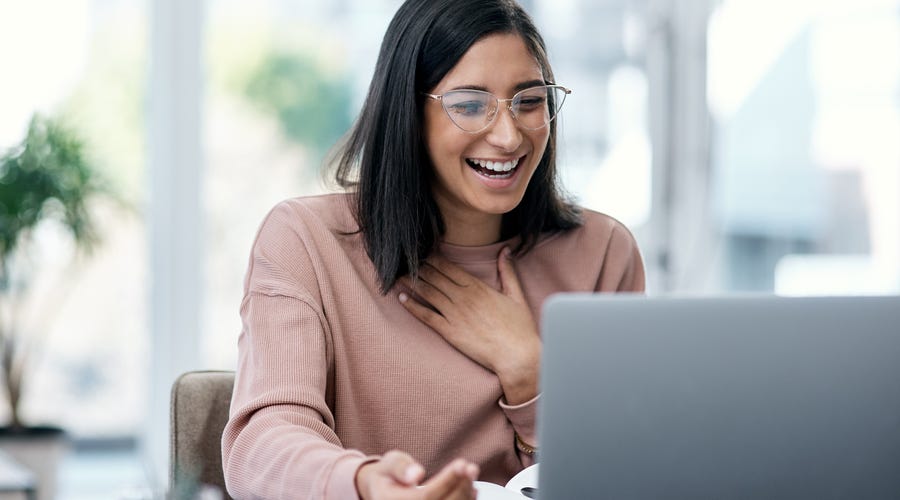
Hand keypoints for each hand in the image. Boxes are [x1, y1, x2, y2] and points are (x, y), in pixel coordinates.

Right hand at [355, 450, 478, 499]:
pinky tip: (472, 489)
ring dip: (465, 494)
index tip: (462, 463)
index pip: (426, 497)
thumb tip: (417, 475)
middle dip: (461, 487)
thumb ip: (399, 468)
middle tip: (471, 467)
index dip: (447, 481)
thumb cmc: (388, 475)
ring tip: (471, 473)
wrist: (383, 493)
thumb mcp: (388, 464)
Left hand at [399, 247, 540, 403]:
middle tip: (405, 260)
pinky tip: (401, 297)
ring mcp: (454, 314)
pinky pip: (426, 316)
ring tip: (397, 274)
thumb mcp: (515, 294)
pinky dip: (412, 305)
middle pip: (434, 277)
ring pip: (427, 293)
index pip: (448, 267)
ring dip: (411, 282)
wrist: (516, 355)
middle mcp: (463, 297)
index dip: (432, 258)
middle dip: (418, 267)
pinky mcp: (449, 332)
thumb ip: (507, 270)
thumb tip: (505, 249)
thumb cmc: (519, 327)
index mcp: (477, 286)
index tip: (422, 253)